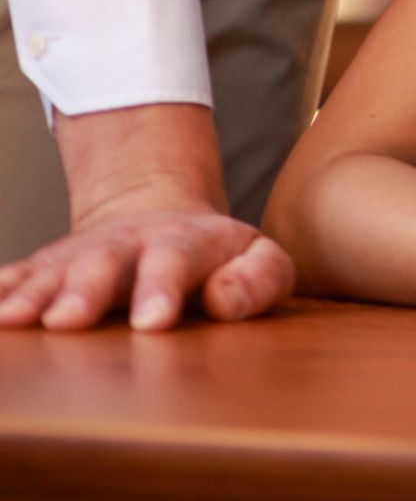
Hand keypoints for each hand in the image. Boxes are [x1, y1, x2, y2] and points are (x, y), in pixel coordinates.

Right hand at [0, 101, 289, 330]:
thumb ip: (259, 279)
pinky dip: (1, 289)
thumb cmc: (221, 259)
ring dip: (33, 295)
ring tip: (12, 319)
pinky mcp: (49, 269)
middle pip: (105, 262)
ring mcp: (83, 255)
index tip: (153, 323)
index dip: (163, 288)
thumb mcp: (260, 259)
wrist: (163, 221)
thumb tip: (225, 299)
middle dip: (86, 290)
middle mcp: (128, 244)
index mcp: (186, 242)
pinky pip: (18, 275)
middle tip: (67, 320)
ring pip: (55, 272)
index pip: (176, 259)